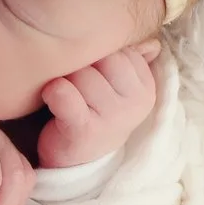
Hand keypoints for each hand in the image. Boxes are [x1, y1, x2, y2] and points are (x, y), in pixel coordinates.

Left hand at [36, 41, 161, 169]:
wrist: (75, 162)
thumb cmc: (93, 112)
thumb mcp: (117, 84)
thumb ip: (130, 58)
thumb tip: (151, 42)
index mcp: (146, 85)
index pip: (119, 46)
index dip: (96, 54)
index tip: (92, 73)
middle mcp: (137, 101)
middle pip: (102, 56)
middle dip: (82, 65)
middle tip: (74, 83)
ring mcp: (114, 118)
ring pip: (81, 73)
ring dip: (65, 80)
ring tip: (65, 96)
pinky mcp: (86, 130)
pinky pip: (64, 94)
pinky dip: (52, 92)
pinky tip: (52, 100)